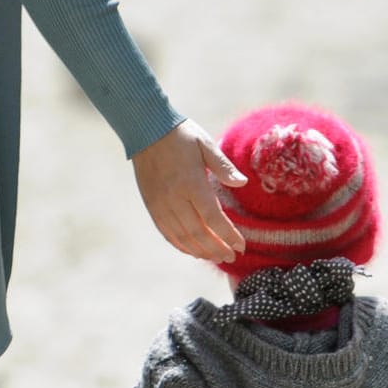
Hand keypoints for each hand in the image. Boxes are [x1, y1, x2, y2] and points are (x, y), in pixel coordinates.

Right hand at [131, 119, 247, 262]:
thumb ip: (224, 166)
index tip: (241, 246)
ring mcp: (161, 204)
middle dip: (217, 249)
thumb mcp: (205, 144)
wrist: (145, 129)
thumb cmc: (180, 135)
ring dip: (201, 251)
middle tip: (231, 258)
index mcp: (191, 182)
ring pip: (182, 237)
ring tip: (216, 257)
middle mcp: (174, 197)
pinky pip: (167, 233)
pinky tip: (194, 251)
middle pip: (198, 233)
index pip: (213, 217)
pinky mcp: (152, 206)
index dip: (228, 235)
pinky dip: (182, 246)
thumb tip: (242, 182)